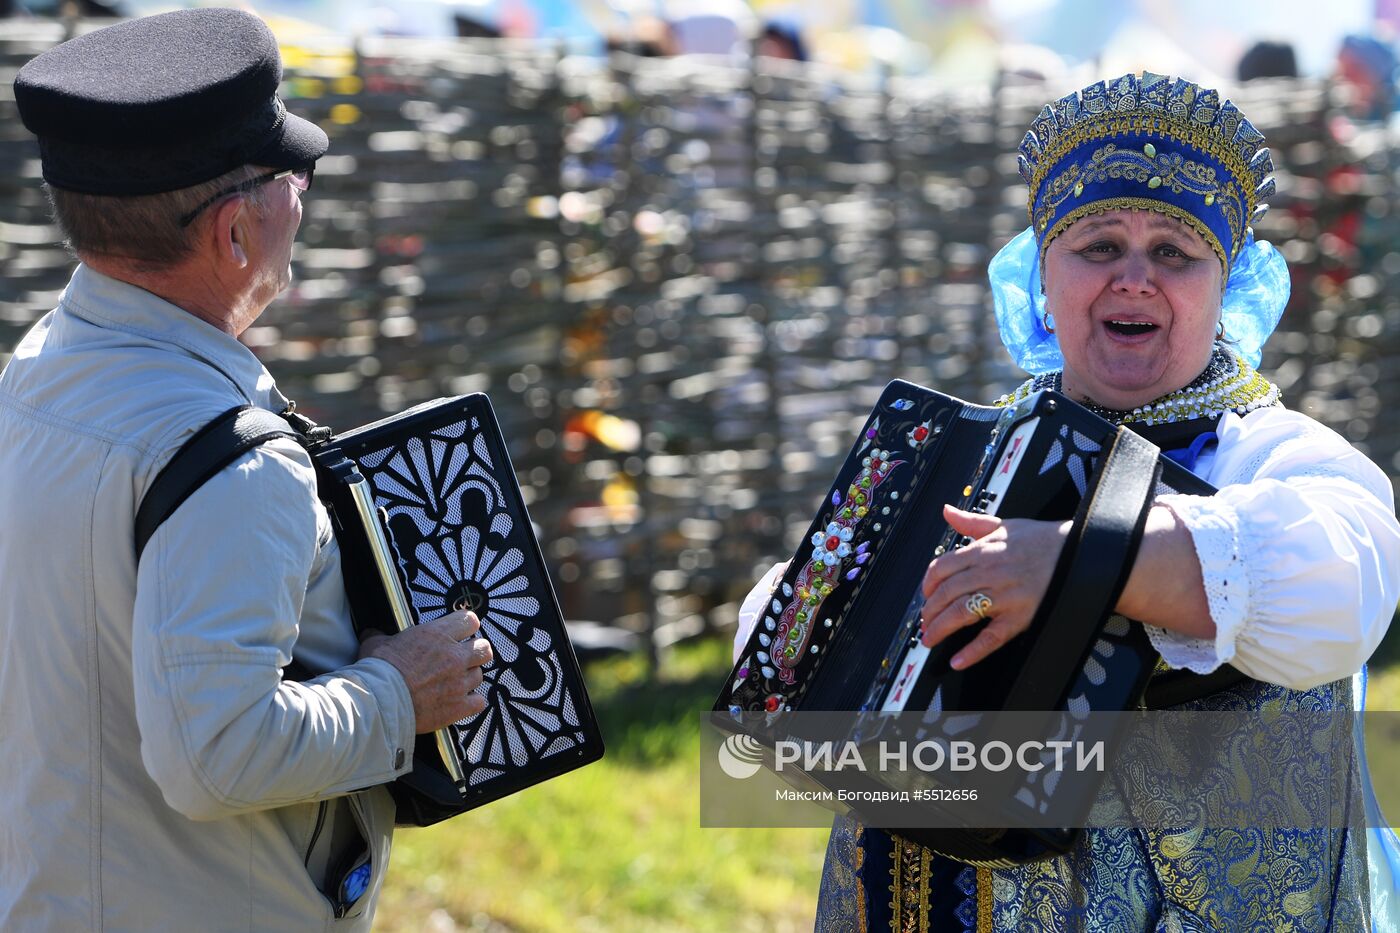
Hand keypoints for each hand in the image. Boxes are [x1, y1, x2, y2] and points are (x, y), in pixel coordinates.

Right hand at [359, 611, 492, 732]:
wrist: (380, 702)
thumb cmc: (378, 672)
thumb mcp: (376, 644)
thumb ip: (382, 636)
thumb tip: (373, 633)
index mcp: (438, 635)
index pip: (470, 621)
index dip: (466, 626)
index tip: (460, 633)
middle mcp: (454, 656)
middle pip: (483, 648)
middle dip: (475, 653)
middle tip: (462, 658)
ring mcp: (459, 682)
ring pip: (479, 675)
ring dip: (469, 678)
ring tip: (454, 683)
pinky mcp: (459, 706)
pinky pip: (479, 702)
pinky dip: (471, 702)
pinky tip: (459, 702)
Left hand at [918, 504, 1069, 669]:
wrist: (1079, 553)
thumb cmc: (1042, 541)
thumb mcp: (1004, 526)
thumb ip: (972, 523)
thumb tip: (948, 511)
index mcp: (982, 551)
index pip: (941, 568)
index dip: (927, 585)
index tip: (925, 595)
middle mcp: (989, 573)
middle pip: (946, 594)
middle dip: (929, 611)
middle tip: (924, 623)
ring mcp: (1004, 596)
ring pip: (961, 613)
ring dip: (940, 629)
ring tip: (930, 639)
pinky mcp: (1019, 617)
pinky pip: (991, 638)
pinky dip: (972, 651)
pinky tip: (958, 660)